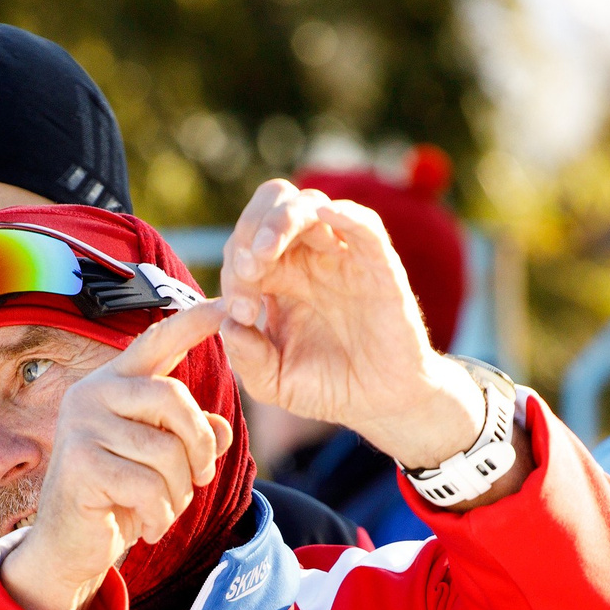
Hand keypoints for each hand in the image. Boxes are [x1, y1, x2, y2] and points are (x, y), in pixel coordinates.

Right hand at [0, 296, 236, 609]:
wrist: (71, 546)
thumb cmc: (119, 496)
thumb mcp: (164, 463)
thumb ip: (193, 438)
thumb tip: (221, 428)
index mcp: (114, 382)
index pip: (156, 342)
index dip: (192, 322)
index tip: (227, 304)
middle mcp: (93, 392)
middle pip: (175, 399)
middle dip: (198, 448)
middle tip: (198, 481)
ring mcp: (82, 424)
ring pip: (167, 452)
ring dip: (178, 494)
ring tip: (161, 510)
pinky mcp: (80, 462)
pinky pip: (149, 487)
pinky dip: (160, 516)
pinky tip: (146, 525)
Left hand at [217, 180, 485, 471]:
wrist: (380, 402)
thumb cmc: (327, 388)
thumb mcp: (274, 382)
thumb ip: (247, 358)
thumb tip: (229, 323)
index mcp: (277, 278)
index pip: (244, 247)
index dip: (234, 271)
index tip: (242, 314)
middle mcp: (307, 258)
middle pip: (272, 206)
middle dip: (251, 230)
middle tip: (247, 268)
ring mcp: (342, 257)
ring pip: (309, 206)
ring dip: (280, 221)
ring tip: (264, 254)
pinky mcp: (378, 265)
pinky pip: (363, 225)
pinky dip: (344, 214)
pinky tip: (324, 217)